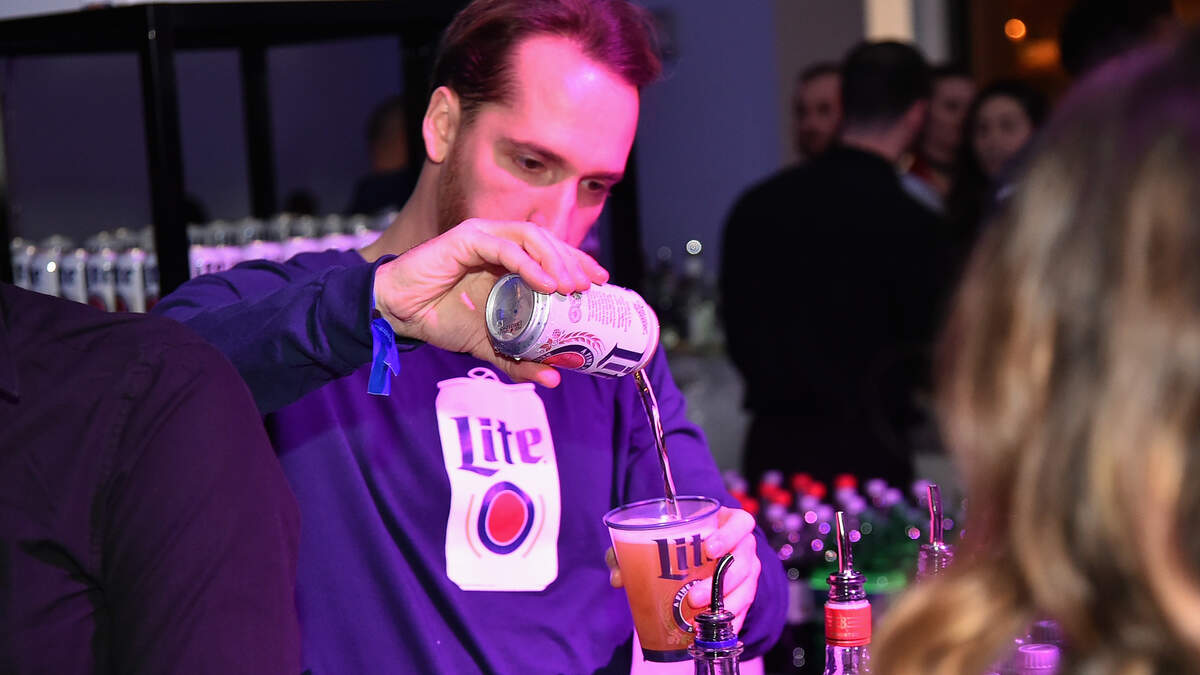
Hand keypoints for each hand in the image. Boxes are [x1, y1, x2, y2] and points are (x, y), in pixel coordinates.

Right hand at [373, 219, 607, 386]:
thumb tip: (554, 379)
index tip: (601, 282)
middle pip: (548, 241)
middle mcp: (500, 242)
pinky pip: (504, 247)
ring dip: (555, 260)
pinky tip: (544, 283)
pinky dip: (528, 263)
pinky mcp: (466, 238)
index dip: (579, 262)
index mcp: (510, 260)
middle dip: (573, 261)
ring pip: (531, 237)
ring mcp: (484, 236)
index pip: (552, 253)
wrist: (400, 314)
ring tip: (570, 287)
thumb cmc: (442, 319)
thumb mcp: (489, 345)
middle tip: (589, 288)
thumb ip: (519, 360)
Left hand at [605, 507, 762, 633]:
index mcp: (728, 524)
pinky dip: (729, 623)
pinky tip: (712, 633)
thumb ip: (631, 552)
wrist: (696, 561)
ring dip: (725, 606)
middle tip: (694, 595)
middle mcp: (743, 547)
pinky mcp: (745, 595)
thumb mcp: (655, 540)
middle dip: (722, 581)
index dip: (729, 535)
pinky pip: (744, 611)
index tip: (709, 548)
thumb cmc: (677, 544)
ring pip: (746, 589)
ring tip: (700, 619)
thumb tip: (618, 577)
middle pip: (745, 561)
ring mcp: (747, 573)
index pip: (741, 523)